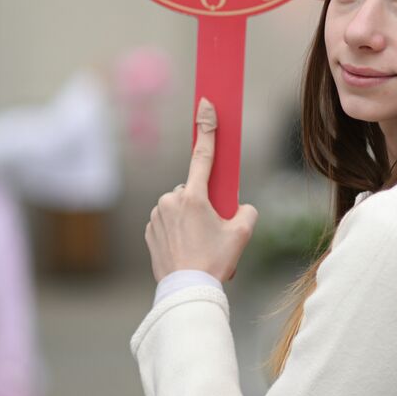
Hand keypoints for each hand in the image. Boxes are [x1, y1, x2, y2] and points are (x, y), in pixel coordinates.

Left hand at [145, 98, 258, 281]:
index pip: (203, 156)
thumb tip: (240, 207)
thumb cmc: (215, 261)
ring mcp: (157, 215)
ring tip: (199, 243)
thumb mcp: (242, 233)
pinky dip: (177, 229)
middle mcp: (171, 200)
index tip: (206, 105)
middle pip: (194, 190)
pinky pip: (167, 221)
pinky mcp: (149, 230)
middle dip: (204, 201)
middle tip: (214, 228)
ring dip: (190, 216)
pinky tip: (186, 247)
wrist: (187, 290)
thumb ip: (246, 211)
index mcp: (194, 197)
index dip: (207, 128)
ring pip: (179, 206)